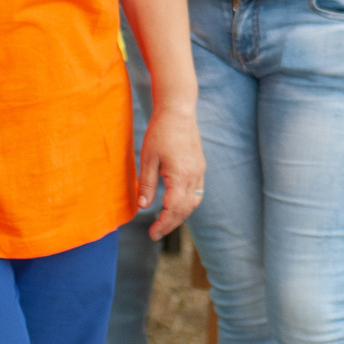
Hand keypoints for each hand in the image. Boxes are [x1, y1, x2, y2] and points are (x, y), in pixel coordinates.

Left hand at [139, 102, 204, 239]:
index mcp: (180, 175)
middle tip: (155, 233)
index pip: (173, 209)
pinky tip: (175, 205)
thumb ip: (147, 184)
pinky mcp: (200, 166)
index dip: (163, 224)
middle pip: (185, 209)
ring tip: (165, 221)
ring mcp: (199, 171)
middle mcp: (194, 175)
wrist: (178, 110)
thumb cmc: (160, 131)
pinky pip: (197, 192)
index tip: (152, 234)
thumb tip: (143, 207)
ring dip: (180, 215)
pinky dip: (187, 203)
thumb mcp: (148, 158)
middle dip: (171, 223)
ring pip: (193, 202)